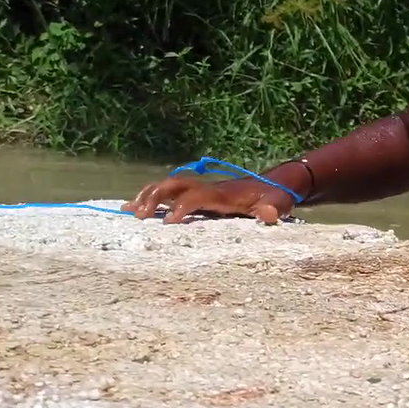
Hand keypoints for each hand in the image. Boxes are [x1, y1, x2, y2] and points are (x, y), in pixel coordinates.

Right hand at [122, 177, 294, 224]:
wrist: (274, 184)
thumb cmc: (275, 197)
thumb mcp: (279, 203)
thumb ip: (274, 208)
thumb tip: (269, 214)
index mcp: (223, 194)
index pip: (196, 196)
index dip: (182, 207)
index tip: (168, 223)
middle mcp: (208, 188)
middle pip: (175, 185)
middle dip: (155, 197)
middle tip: (138, 215)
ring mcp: (201, 189)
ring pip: (168, 186)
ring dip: (148, 196)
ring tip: (129, 211)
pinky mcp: (198, 194)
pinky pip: (170, 193)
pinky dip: (150, 198)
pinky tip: (130, 208)